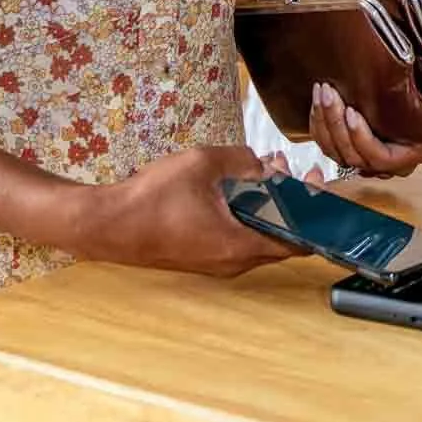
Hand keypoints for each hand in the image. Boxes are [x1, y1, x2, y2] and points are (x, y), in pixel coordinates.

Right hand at [86, 145, 306, 277]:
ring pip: (257, 234)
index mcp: (239, 245)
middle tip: (283, 166)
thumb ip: (240, 159)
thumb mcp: (202, 163)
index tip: (314, 181)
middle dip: (289, 199)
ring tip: (261, 168)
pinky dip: (246, 212)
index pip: (298, 241)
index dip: (315, 213)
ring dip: (266, 203)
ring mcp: (217, 263)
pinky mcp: (202, 256)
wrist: (106, 225)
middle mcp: (233, 262)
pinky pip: (237, 236)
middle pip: (280, 236)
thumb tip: (260, 164)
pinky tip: (235, 185)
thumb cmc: (151, 198)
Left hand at [309, 83, 421, 178]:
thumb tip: (406, 69)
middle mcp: (391, 163)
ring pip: (336, 152)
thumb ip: (419, 88)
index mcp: (414, 151)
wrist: (413, 87)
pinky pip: (328, 145)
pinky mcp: (349, 149)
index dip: (362, 138)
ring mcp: (367, 158)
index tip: (351, 111)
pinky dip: (318, 125)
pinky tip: (317, 100)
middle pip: (354, 156)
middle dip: (336, 123)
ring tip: (322, 92)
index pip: (381, 157)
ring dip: (324, 122)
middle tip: (330, 93)